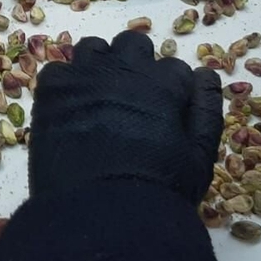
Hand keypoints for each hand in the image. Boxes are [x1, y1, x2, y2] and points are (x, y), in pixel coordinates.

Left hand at [29, 29, 223, 205]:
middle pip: (133, 45)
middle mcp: (127, 69)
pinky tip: (68, 112)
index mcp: (166, 83)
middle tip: (129, 102)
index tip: (160, 114)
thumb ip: (207, 110)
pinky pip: (57, 71)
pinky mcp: (53, 90)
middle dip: (135, 67)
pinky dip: (64, 87)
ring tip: (96, 100)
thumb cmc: (160, 191)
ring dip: (99, 67)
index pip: (173, 69)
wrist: (103, 215)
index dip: (168, 92)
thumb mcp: (200, 157)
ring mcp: (86, 76)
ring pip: (94, 49)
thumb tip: (205, 74)